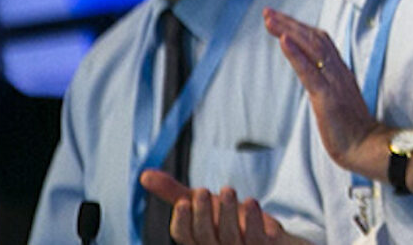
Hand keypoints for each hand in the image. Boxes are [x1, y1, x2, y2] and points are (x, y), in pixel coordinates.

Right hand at [139, 171, 296, 243]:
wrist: (268, 235)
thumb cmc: (230, 220)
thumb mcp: (202, 204)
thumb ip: (174, 192)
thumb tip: (144, 175)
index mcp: (197, 240)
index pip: (183, 235)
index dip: (181, 220)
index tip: (183, 201)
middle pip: (204, 236)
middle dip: (203, 213)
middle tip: (202, 191)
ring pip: (229, 236)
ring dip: (227, 212)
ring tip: (227, 190)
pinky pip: (257, 238)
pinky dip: (254, 220)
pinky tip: (251, 202)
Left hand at [263, 9, 386, 176]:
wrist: (365, 147)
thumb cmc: (352, 129)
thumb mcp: (338, 100)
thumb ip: (329, 84)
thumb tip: (315, 77)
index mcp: (341, 72)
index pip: (320, 41)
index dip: (300, 27)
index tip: (280, 19)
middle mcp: (338, 71)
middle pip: (314, 38)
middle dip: (289, 23)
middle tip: (268, 12)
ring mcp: (334, 82)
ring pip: (311, 48)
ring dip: (289, 31)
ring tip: (270, 19)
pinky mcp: (326, 96)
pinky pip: (309, 71)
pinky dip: (295, 53)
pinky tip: (283, 40)